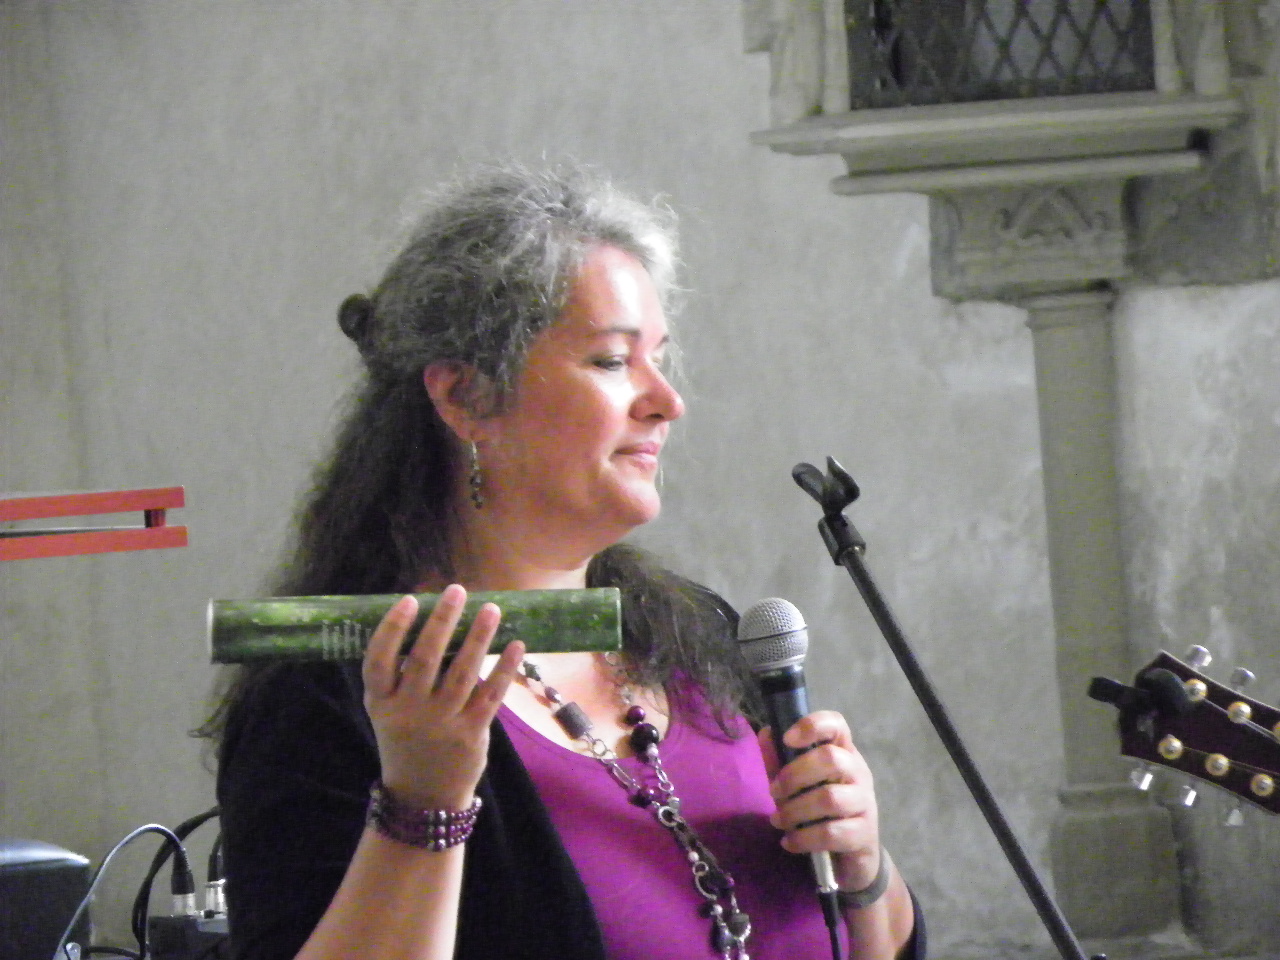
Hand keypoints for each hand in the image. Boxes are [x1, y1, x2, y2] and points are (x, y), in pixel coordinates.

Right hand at [362, 585, 523, 810]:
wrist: (422, 798)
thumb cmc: (406, 740)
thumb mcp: (388, 711)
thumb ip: (402, 675)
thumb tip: (433, 621)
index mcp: (381, 702)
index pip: (379, 660)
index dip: (392, 628)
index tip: (410, 599)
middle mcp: (408, 711)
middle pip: (424, 659)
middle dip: (442, 621)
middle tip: (457, 591)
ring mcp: (440, 723)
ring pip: (462, 672)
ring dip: (479, 637)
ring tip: (491, 609)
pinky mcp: (470, 733)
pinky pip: (490, 694)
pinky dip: (505, 668)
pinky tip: (516, 644)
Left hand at [758, 710, 881, 890]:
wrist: (850, 857)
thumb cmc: (819, 812)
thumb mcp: (796, 784)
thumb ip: (780, 761)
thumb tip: (765, 733)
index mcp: (842, 752)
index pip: (836, 724)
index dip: (812, 725)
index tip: (787, 738)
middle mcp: (858, 772)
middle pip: (832, 758)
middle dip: (794, 775)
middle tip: (773, 792)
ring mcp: (865, 803)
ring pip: (830, 798)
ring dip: (795, 810)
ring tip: (778, 820)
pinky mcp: (864, 834)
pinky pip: (832, 833)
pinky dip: (803, 838)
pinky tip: (789, 841)